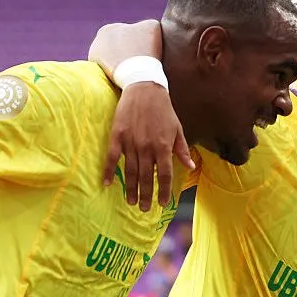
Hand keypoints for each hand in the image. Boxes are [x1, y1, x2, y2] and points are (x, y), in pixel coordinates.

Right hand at [102, 82, 194, 211]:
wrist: (144, 88)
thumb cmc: (163, 109)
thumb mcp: (177, 128)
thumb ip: (182, 149)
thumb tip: (190, 166)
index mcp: (163, 146)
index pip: (164, 175)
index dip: (164, 191)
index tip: (163, 203)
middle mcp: (147, 147)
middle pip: (146, 177)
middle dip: (145, 195)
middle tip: (143, 209)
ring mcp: (131, 142)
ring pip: (130, 171)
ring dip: (130, 188)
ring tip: (130, 201)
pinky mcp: (117, 136)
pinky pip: (112, 158)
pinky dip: (109, 171)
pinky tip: (107, 183)